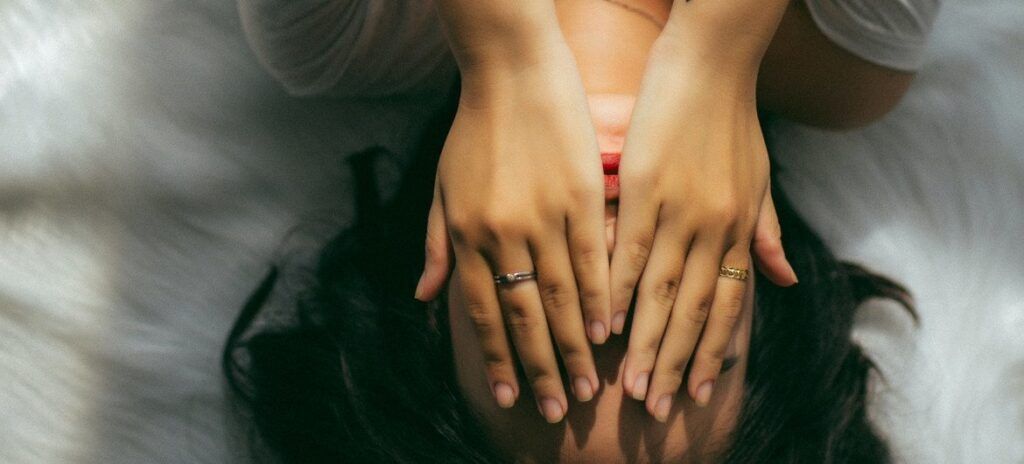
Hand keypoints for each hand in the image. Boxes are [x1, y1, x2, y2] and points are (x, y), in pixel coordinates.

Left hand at [416, 45, 610, 422]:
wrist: (512, 73)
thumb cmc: (473, 132)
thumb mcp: (442, 189)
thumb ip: (437, 247)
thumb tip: (425, 300)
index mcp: (467, 234)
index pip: (481, 312)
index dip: (495, 357)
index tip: (508, 396)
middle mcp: (503, 233)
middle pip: (524, 315)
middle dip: (540, 368)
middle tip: (558, 410)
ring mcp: (544, 216)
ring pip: (561, 295)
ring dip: (574, 345)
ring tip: (588, 385)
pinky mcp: (581, 195)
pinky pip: (592, 257)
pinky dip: (600, 297)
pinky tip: (609, 329)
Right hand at [611, 46, 797, 421]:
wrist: (712, 64)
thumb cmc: (734, 121)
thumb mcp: (761, 181)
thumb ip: (767, 234)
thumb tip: (785, 282)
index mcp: (738, 229)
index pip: (726, 307)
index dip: (712, 353)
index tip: (697, 394)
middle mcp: (713, 229)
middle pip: (692, 310)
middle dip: (675, 363)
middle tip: (657, 407)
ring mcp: (678, 211)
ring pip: (660, 292)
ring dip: (644, 342)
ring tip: (629, 385)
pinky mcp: (645, 189)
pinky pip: (629, 249)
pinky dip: (616, 289)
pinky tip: (603, 322)